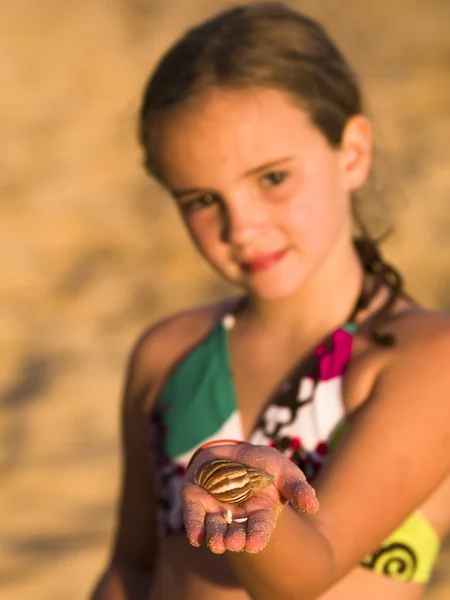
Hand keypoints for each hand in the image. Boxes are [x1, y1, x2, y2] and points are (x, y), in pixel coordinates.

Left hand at [182, 442, 318, 553]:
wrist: (233, 451)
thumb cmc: (263, 464)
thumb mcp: (283, 470)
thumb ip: (297, 488)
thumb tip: (313, 506)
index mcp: (260, 512)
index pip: (260, 529)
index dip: (257, 537)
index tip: (253, 545)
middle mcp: (237, 516)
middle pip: (235, 533)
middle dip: (234, 539)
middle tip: (233, 543)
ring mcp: (215, 509)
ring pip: (213, 528)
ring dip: (214, 537)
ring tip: (217, 543)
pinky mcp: (195, 500)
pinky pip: (193, 515)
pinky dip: (193, 526)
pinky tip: (195, 536)